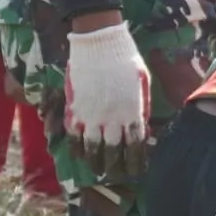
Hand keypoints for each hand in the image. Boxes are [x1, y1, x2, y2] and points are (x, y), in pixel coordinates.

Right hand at [63, 18, 150, 181]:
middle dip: (116, 168)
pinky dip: (75, 148)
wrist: (99, 41)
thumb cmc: (125, 59)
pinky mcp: (74, 108)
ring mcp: (91, 114)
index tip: (136, 171)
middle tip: (116, 175)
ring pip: (92, 149)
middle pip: (115, 152)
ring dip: (95, 162)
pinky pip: (72, 136)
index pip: (136, 146)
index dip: (136, 162)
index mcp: (133, 111)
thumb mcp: (142, 84)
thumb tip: (142, 130)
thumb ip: (141, 108)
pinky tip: (79, 154)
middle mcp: (113, 117)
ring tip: (98, 170)